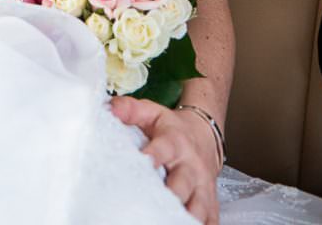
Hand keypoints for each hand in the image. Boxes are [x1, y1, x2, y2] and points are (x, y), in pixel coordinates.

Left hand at [110, 96, 220, 223]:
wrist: (205, 135)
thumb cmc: (172, 128)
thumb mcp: (151, 113)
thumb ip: (130, 110)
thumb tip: (109, 108)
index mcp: (174, 142)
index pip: (164, 148)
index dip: (154, 156)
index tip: (144, 162)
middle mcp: (191, 166)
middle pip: (182, 185)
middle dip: (170, 196)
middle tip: (151, 205)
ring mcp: (203, 186)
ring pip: (198, 207)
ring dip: (185, 216)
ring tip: (167, 220)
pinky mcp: (211, 203)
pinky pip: (210, 221)